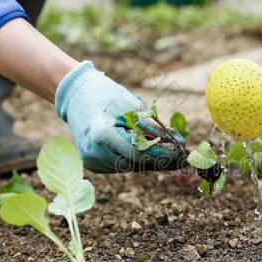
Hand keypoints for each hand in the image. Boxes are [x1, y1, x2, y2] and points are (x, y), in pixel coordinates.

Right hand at [55, 61, 185, 172]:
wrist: (77, 96)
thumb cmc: (106, 96)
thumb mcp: (134, 108)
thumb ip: (155, 128)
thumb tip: (180, 143)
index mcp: (102, 137)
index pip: (139, 154)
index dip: (162, 155)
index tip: (182, 154)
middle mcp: (94, 154)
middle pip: (136, 163)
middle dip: (161, 159)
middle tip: (183, 157)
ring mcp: (92, 162)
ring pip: (131, 166)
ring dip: (149, 159)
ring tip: (167, 149)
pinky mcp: (94, 164)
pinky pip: (122, 164)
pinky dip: (136, 158)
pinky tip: (145, 149)